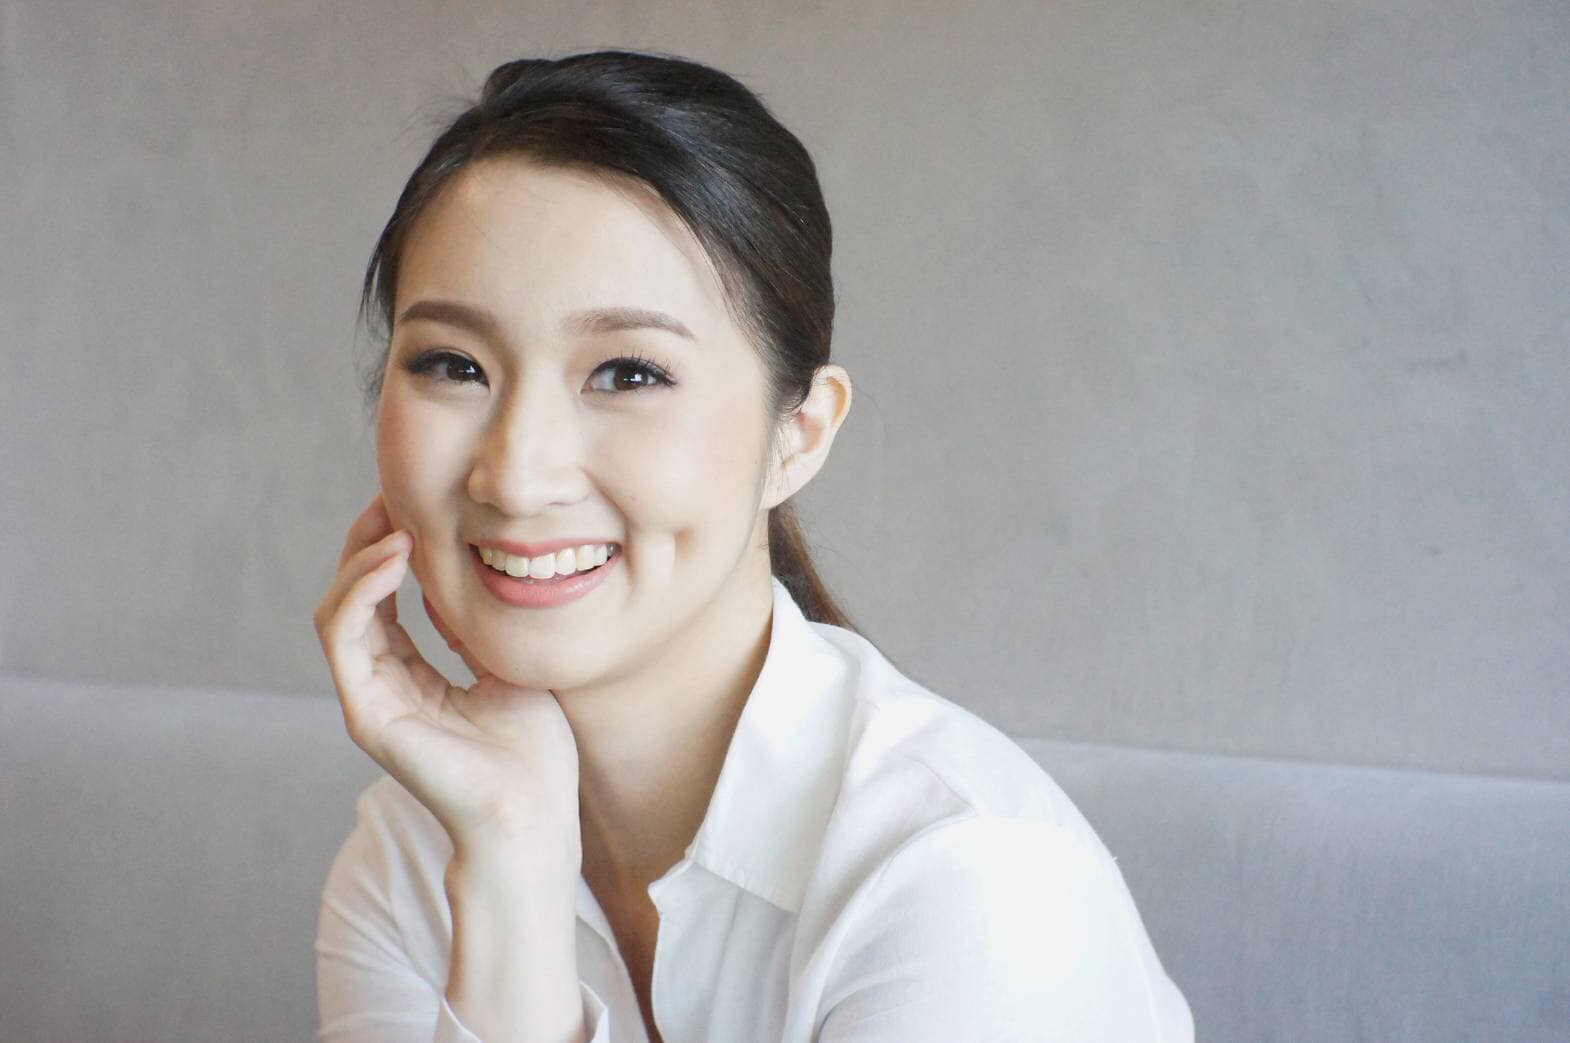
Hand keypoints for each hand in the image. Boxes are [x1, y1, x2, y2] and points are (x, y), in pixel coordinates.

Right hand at [313, 494, 582, 866]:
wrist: (534, 812)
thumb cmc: (533, 752)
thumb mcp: (508, 665)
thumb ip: (476, 627)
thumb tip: (466, 574)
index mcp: (412, 677)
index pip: (383, 598)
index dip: (392, 547)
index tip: (417, 502)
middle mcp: (383, 685)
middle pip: (353, 596)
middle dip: (369, 540)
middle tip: (395, 493)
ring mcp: (370, 700)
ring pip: (338, 610)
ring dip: (361, 557)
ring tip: (396, 518)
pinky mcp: (368, 714)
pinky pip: (344, 637)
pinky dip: (361, 590)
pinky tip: (395, 556)